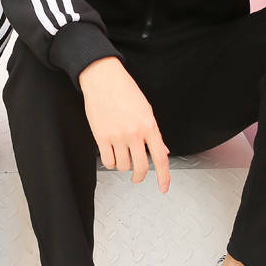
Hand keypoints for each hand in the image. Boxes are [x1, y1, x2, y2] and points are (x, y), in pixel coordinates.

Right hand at [79, 57, 169, 192]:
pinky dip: (110, 162)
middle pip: (141, 167)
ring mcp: (117, 136)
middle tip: (137, 177)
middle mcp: (134, 133)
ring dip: (123, 165)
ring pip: (123, 166)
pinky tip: (111, 155)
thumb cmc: (124, 90)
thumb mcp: (146, 109)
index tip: (163, 187)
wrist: (103, 79)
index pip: (160, 158)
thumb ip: (154, 133)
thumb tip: (162, 151)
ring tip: (121, 154)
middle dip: (139, 176)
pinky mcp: (101, 137)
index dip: (164, 176)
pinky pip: (108, 161)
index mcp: (149, 125)